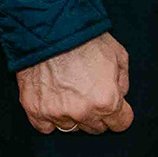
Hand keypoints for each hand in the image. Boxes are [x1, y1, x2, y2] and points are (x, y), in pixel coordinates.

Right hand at [18, 34, 134, 134]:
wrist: (48, 28)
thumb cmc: (84, 37)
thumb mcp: (118, 55)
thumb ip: (123, 82)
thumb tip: (120, 96)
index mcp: (106, 101)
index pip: (121, 124)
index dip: (120, 113)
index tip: (114, 106)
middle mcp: (82, 112)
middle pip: (96, 128)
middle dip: (97, 113)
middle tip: (89, 93)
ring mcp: (56, 113)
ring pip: (71, 128)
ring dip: (73, 115)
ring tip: (69, 92)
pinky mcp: (34, 110)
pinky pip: (46, 127)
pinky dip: (50, 118)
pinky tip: (53, 101)